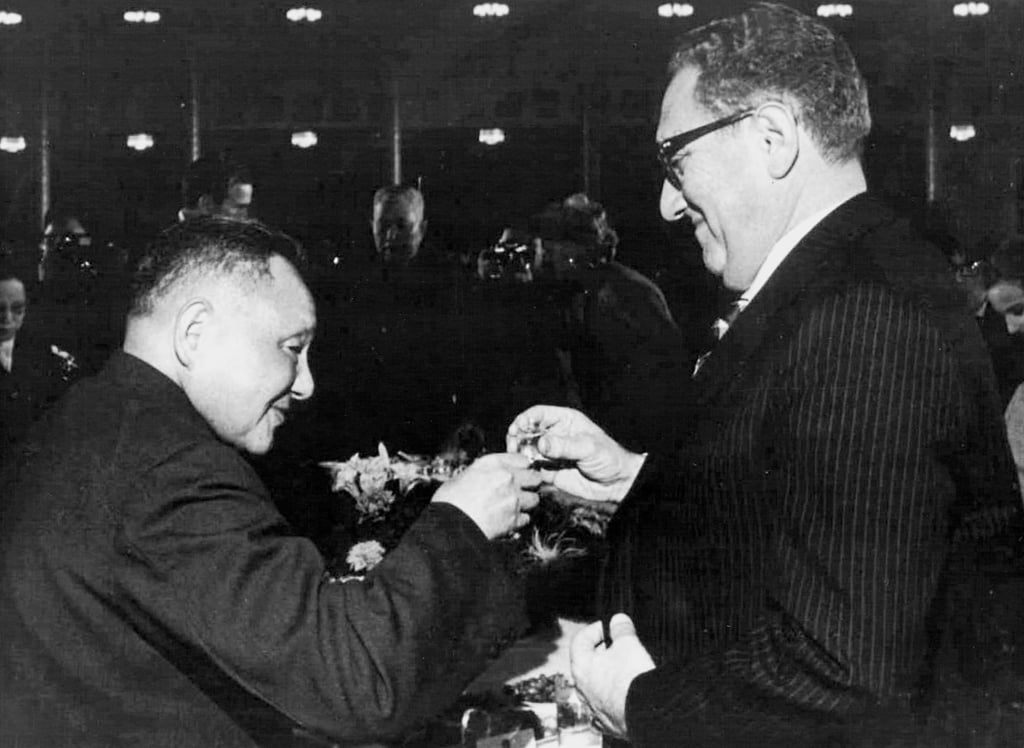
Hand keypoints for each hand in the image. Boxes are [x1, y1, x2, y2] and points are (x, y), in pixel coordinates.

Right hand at [431, 452, 539, 539]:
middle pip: (535, 477)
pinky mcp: (514, 519)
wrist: (449, 525)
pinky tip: (510, 519)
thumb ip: (482, 473)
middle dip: (530, 484)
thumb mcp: (463, 475)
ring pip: (534, 499)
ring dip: (527, 502)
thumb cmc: (450, 501)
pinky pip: (526, 518)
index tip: (521, 471)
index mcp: (493, 464)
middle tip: (523, 489)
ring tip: (516, 506)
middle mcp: (507, 478)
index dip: (522, 467)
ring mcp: (514, 499)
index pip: (522, 459)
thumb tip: (486, 477)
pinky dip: (520, 520)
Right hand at [506, 405, 644, 502]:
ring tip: (519, 460)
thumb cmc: (609, 458)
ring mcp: (551, 453)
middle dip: (517, 437)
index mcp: (565, 421)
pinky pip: (532, 468)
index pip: (538, 414)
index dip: (525, 419)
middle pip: (527, 431)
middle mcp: (555, 435)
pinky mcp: (549, 471)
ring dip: (519, 454)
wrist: (617, 484)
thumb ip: (564, 445)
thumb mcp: (588, 448)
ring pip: (526, 449)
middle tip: (513, 447)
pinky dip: (525, 469)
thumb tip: (541, 443)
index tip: (518, 428)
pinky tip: (526, 472)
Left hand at [570, 613, 655, 738]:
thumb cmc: (631, 678)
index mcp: (581, 667)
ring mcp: (594, 708)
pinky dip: (616, 697)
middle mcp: (583, 689)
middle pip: (588, 664)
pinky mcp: (609, 722)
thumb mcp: (628, 643)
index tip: (609, 627)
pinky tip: (629, 693)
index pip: (579, 641)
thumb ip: (621, 628)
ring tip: (628, 670)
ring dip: (609, 676)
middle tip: (621, 647)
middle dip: (604, 653)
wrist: (646, 714)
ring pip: (597, 687)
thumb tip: (618, 620)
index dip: (594, 629)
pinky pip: (608, 705)